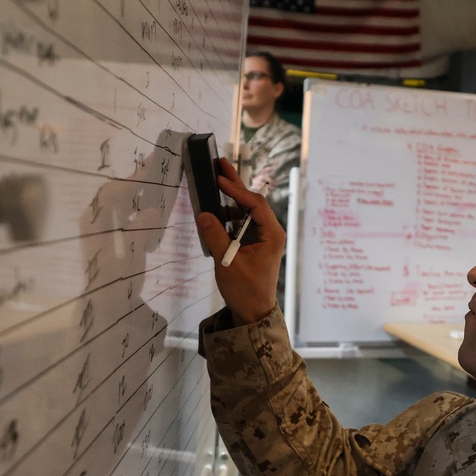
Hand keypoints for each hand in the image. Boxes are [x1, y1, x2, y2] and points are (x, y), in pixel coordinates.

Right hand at [196, 156, 284, 323]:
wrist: (253, 312)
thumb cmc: (246, 290)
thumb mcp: (228, 263)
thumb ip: (215, 237)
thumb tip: (203, 213)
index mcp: (272, 234)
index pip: (255, 204)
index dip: (237, 190)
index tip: (219, 179)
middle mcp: (269, 231)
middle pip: (251, 201)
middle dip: (235, 184)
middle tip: (219, 163)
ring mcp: (261, 236)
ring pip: (244, 210)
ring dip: (229, 198)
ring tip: (213, 181)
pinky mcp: (252, 242)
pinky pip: (239, 222)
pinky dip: (226, 215)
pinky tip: (213, 211)